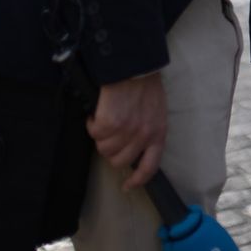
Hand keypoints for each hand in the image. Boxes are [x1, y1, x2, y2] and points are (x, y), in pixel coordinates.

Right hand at [87, 73, 166, 190]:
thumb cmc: (144, 84)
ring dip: (100, 135)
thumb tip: (134, 146)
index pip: (150, 166)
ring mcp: (126, 131)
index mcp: (158, 133)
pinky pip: (94, 133)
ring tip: (105, 118)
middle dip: (111, 150)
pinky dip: (92, 123)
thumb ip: (148, 129)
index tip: (128, 185)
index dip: (137, 180)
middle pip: (119, 161)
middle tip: (109, 134)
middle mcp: (143, 135)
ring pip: (104, 149)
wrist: (134, 65)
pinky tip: (98, 111)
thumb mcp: (156, 110)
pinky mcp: (109, 123)